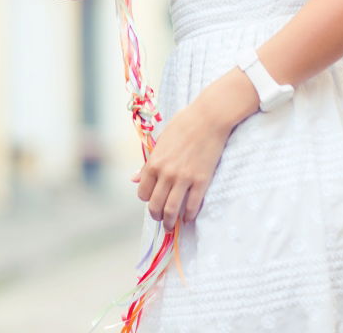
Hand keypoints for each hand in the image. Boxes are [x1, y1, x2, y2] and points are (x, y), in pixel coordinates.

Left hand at [130, 101, 229, 231]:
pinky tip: (188, 217)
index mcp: (154, 162)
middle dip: (156, 216)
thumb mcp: (161, 141)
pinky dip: (188, 215)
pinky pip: (192, 205)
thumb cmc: (184, 124)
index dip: (146, 199)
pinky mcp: (201, 180)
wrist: (209, 117)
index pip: (143, 192)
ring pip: (171, 210)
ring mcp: (183, 178)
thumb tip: (134, 178)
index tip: (152, 200)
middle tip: (160, 219)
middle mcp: (166, 173)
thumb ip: (148, 163)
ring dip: (170, 221)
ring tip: (171, 224)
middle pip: (155, 205)